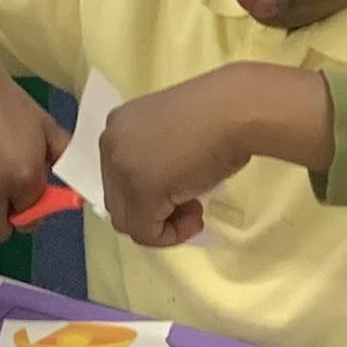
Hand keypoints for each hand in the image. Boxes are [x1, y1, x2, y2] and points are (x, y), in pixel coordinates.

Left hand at [93, 63, 327, 248]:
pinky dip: (170, 235)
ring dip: (162, 225)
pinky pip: (145, 232)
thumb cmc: (219, 115)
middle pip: (118, 201)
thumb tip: (162, 195)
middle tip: (192, 204)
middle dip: (155, 211)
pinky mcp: (141, 192)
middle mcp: (110, 145)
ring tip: (195, 210)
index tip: (183, 190)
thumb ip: (156, 159)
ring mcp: (122, 168)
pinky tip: (196, 219)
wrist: (237, 110)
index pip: (119, 177)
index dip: (151, 193)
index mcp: (118, 125)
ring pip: (127, 220)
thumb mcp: (176, 136)